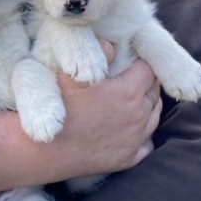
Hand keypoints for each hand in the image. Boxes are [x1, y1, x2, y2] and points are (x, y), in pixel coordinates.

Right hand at [0, 40, 160, 195]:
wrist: (46, 150)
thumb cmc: (57, 108)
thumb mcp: (70, 75)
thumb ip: (95, 54)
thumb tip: (112, 42)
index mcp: (128, 92)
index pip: (149, 69)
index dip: (139, 62)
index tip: (128, 61)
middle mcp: (139, 116)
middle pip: (154, 92)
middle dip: (145, 83)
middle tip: (127, 79)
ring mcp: (135, 140)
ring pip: (154, 116)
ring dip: (146, 106)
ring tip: (127, 101)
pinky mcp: (129, 159)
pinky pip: (147, 143)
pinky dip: (142, 134)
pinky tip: (127, 129)